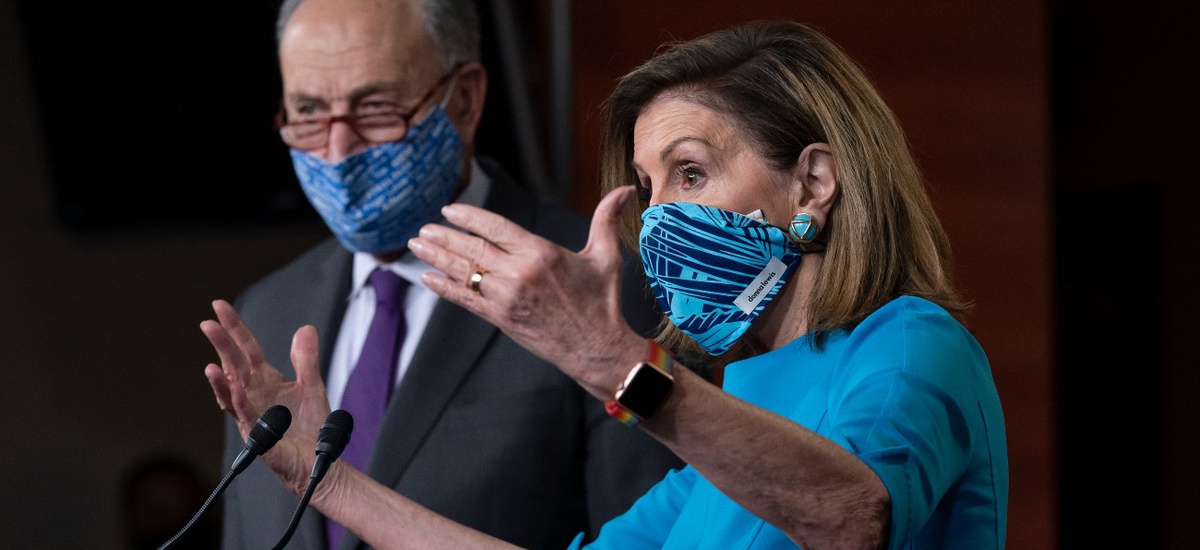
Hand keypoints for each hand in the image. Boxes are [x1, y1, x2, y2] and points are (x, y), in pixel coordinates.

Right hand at [201, 299, 330, 494]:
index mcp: (264, 380)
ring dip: (221, 379)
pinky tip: (235, 390)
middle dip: (221, 345)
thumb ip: (306, 358)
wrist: (320, 460)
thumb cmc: (311, 426)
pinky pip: (247, 418)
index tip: (219, 306)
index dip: (234, 327)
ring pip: (231, 393)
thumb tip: (305, 328)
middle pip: (233, 365)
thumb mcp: (311, 385)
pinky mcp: (259, 436)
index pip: (245, 348)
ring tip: (211, 363)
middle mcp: (253, 395)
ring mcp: (252, 415)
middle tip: (208, 324)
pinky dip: (240, 404)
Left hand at [408, 185, 647, 398]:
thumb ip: (606, 219)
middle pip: (472, 248)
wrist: (598, 348)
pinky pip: (465, 300)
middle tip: (423, 229)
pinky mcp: (501, 319)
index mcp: (541, 252)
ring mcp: (507, 297)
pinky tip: (427, 278)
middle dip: (443, 237)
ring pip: (464, 272)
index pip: (495, 226)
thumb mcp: (606, 256)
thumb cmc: (602, 302)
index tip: (449, 211)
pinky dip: (444, 288)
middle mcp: (519, 273)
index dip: (468, 217)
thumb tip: (626, 189)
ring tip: (418, 245)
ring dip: (437, 258)